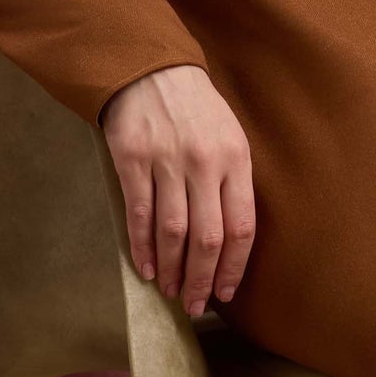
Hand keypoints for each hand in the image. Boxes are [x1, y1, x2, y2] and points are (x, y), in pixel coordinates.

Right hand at [99, 64, 255, 318]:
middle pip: (208, 238)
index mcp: (236, 159)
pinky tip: (147, 269)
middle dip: (202, 280)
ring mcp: (167, 163)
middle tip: (196, 306)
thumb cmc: (197, 110)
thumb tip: (233, 241)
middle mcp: (204, 164)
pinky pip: (140, 215)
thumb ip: (234, 182)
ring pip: (173, 232)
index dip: (234, 267)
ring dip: (173, 270)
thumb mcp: (231, 137)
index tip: (226, 293)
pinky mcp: (133, 161)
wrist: (153, 69)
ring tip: (172, 292)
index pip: (242, 227)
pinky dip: (143, 247)